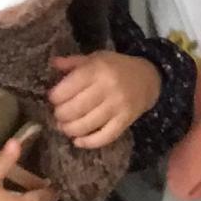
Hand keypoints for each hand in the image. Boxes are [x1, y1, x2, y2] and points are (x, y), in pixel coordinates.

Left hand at [48, 50, 162, 149]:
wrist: (147, 78)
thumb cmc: (116, 67)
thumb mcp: (96, 58)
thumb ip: (74, 62)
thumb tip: (53, 64)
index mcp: (97, 69)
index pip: (68, 88)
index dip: (55, 97)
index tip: (52, 99)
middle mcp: (108, 87)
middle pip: (74, 109)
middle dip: (60, 115)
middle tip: (58, 114)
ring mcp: (118, 106)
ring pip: (86, 125)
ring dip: (70, 130)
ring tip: (64, 127)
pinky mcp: (125, 121)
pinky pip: (104, 137)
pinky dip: (88, 142)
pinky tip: (78, 141)